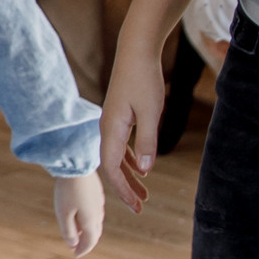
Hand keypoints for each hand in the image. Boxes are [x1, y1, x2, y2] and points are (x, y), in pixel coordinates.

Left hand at [52, 168, 104, 257]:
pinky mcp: (97, 193)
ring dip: (88, 231)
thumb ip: (68, 231)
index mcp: (91, 220)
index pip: (90, 241)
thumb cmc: (67, 190)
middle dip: (86, 242)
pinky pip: (95, 212)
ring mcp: (99, 202)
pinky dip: (88, 219)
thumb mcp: (64, 213)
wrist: (77, 164)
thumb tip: (73, 244)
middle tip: (77, 248)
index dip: (82, 250)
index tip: (75, 255)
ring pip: (96, 222)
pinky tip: (80, 215)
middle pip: (95, 233)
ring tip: (77, 234)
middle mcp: (98, 213)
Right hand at [100, 34, 169, 215]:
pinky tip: (142, 169)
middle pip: (111, 166)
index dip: (122, 189)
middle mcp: (107, 128)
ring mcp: (112, 122)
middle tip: (139, 208)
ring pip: (116, 157)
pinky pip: (121, 146)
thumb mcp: (151, 112)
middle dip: (124, 189)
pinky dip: (130, 161)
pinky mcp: (120, 116)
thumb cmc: (144, 78)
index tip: (135, 206)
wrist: (136, 50)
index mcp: (111, 128)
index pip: (111, 167)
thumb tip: (145, 170)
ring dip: (128, 177)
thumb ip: (147, 140)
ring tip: (143, 195)